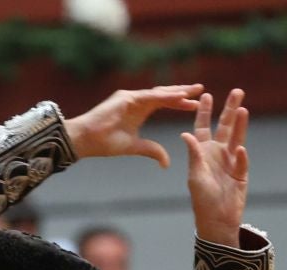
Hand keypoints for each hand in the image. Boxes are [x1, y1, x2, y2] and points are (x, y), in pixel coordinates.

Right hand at [65, 85, 203, 168]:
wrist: (85, 140)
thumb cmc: (104, 143)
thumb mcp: (134, 147)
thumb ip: (151, 150)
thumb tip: (166, 162)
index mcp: (139, 109)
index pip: (164, 103)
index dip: (179, 104)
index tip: (194, 105)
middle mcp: (136, 100)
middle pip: (164, 94)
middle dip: (182, 92)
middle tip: (201, 89)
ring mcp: (131, 97)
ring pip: (159, 93)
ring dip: (177, 92)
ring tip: (194, 91)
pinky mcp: (125, 98)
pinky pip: (150, 96)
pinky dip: (164, 96)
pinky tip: (178, 96)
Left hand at [182, 89, 249, 246]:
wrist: (216, 220)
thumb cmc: (202, 200)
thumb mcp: (195, 177)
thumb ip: (194, 155)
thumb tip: (186, 134)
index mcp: (203, 152)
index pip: (203, 127)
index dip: (204, 112)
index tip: (206, 94)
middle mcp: (218, 153)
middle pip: (225, 127)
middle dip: (229, 109)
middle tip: (237, 90)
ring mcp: (232, 162)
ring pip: (237, 138)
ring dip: (240, 125)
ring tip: (243, 109)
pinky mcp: (242, 173)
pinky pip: (242, 163)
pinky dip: (241, 157)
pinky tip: (240, 150)